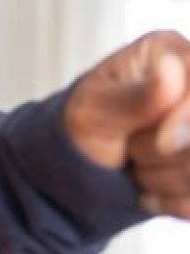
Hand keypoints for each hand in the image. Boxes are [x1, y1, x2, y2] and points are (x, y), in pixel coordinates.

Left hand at [65, 30, 189, 214]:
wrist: (76, 163)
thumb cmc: (82, 124)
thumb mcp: (95, 109)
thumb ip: (136, 97)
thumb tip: (172, 68)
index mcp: (173, 54)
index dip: (187, 121)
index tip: (163, 141)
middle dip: (164, 153)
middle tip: (129, 147)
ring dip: (162, 177)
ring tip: (134, 160)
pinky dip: (170, 199)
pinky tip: (147, 186)